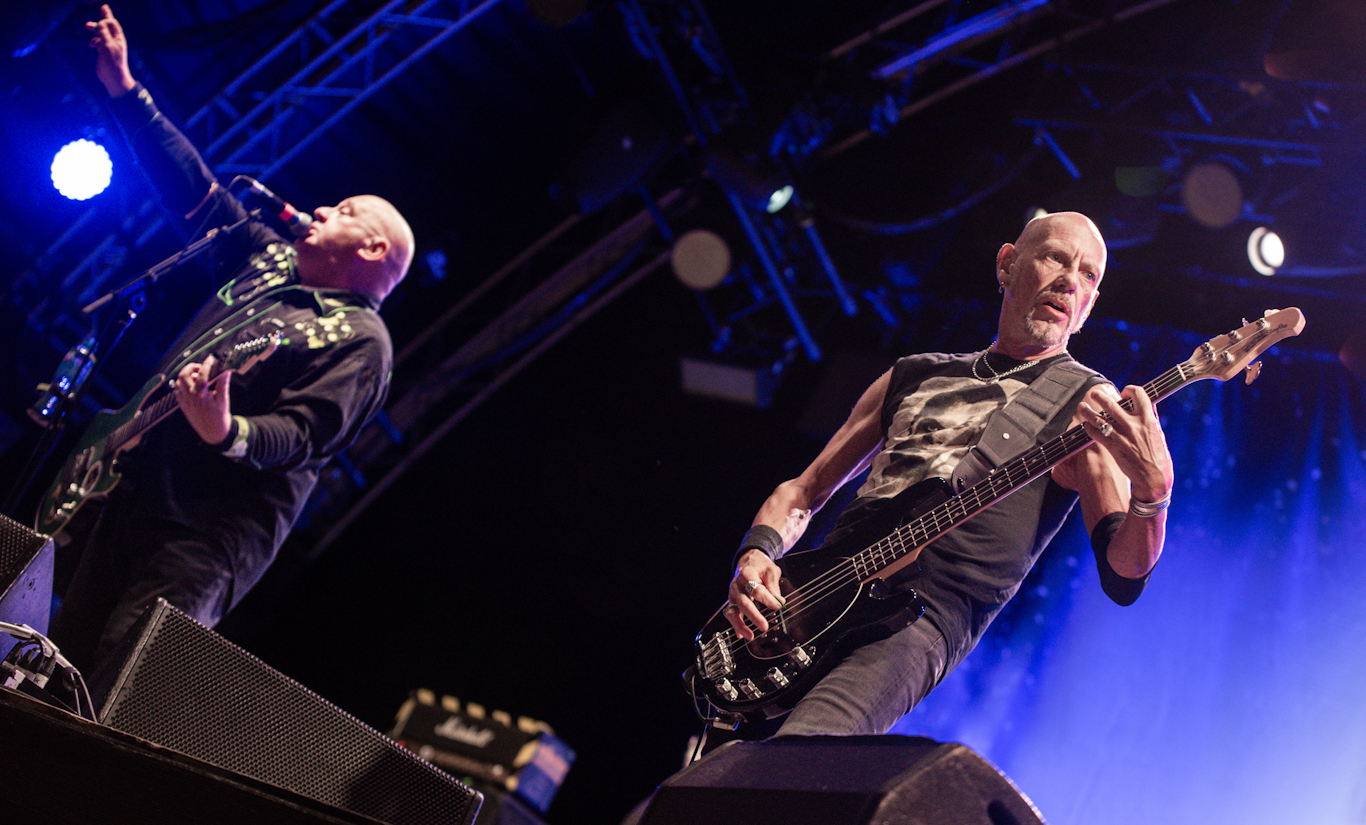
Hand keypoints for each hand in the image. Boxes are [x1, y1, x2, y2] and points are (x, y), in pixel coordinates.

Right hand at [86, 5, 135, 96]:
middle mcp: (114, 41)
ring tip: (86, 27)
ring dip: (94, 31)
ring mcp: (108, 46)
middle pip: (106, 27)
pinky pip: (98, 42)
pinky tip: (91, 46)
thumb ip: (104, 34)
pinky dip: (94, 42)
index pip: (113, 24)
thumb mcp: (107, 46)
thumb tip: (101, 22)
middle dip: (98, 23)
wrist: (113, 77)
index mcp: (118, 38)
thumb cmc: (112, 62)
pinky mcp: (103, 52)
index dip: (106, 18)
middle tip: (87, 24)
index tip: (100, 20)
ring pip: (100, 34)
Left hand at [174, 356, 232, 446]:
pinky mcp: (182, 405)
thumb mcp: (224, 400)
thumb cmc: (220, 417)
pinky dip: (184, 385)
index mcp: (202, 396)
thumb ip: (223, 384)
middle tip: (201, 368)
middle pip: (183, 375)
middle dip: (191, 368)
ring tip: (198, 378)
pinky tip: (193, 387)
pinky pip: (178, 391)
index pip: (202, 375)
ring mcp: (184, 402)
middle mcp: (190, 398)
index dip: (206, 365)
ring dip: (187, 376)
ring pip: (178, 382)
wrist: (212, 433)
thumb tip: (226, 370)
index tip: (211, 359)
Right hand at [725, 549, 784, 640]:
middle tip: (764, 626)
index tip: (778, 606)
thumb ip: (773, 586)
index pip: (757, 589)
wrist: (750, 562)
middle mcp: (737, 585)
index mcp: (747, 574)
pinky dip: (736, 626)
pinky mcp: (733, 602)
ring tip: (750, 636)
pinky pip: (731, 614)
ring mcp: (733, 594)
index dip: (768, 599)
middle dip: (753, 616)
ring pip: (733, 611)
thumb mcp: (771, 571)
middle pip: (743, 602)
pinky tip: (741, 635)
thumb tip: (778, 601)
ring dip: (740, 625)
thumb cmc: (761, 566)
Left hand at [1076, 384, 1173, 501]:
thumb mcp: (1159, 433)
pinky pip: (1096, 434)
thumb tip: (1148, 403)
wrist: (1154, 478)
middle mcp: (1133, 425)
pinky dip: (1089, 428)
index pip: (1139, 394)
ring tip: (1082, 406)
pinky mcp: (1113, 447)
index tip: (1124, 393)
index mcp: (1148, 420)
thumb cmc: (1159, 457)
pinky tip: (1086, 425)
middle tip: (1095, 394)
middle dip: (1101, 396)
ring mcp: (1121, 436)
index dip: (1130, 390)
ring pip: (1099, 418)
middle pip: (1112, 404)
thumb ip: (1152, 417)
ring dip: (1088, 411)